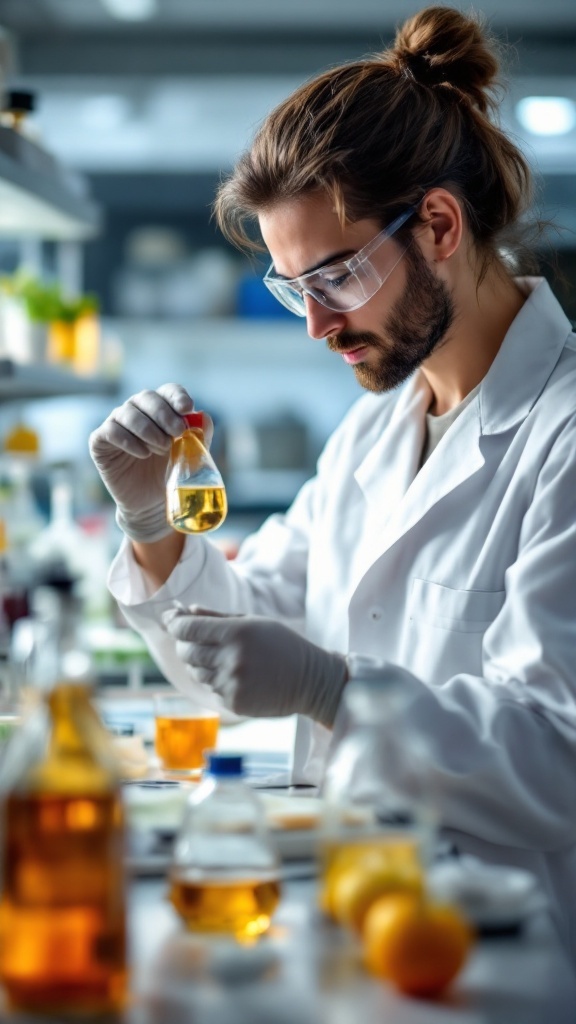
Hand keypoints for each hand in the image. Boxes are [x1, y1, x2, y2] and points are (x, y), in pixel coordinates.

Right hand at [89, 384, 211, 542]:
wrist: (151, 502)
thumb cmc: (170, 473)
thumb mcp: (190, 455)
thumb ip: (199, 436)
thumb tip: (204, 417)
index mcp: (160, 409)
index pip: (167, 392)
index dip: (176, 396)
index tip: (187, 409)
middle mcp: (136, 411)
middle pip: (146, 398)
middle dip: (164, 414)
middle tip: (178, 432)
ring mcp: (116, 424)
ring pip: (127, 413)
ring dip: (148, 429)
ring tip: (162, 448)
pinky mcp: (100, 442)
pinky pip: (110, 431)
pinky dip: (128, 440)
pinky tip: (143, 453)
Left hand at [162, 606, 347, 727]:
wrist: (310, 680)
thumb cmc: (281, 644)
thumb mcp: (252, 622)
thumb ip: (215, 616)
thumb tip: (183, 610)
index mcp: (236, 633)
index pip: (187, 629)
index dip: (174, 623)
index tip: (170, 619)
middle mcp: (231, 658)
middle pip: (186, 651)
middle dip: (185, 644)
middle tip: (194, 640)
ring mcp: (232, 683)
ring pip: (196, 673)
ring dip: (200, 665)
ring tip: (222, 659)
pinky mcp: (234, 703)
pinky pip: (211, 690)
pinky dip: (216, 682)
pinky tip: (236, 676)